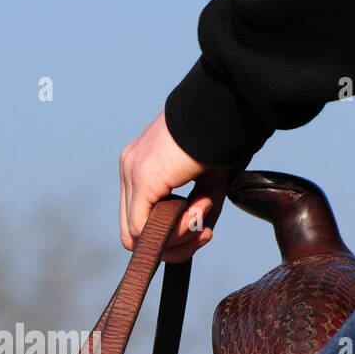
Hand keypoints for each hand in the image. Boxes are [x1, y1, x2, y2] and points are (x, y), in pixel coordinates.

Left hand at [119, 111, 233, 262]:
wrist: (224, 109)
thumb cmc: (221, 142)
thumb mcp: (207, 185)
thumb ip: (195, 212)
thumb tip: (194, 235)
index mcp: (141, 165)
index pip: (138, 218)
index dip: (171, 235)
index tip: (203, 228)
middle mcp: (130, 168)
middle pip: (133, 232)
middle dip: (173, 244)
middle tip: (205, 233)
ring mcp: (131, 173)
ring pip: (137, 235)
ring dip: (178, 237)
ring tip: (203, 216)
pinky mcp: (141, 178)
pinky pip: (144, 229)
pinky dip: (174, 232)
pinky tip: (197, 214)